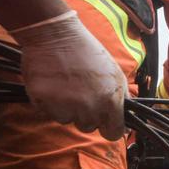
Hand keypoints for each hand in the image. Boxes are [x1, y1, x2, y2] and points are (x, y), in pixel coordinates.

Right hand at [10, 10, 125, 139]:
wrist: (55, 35)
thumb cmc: (88, 52)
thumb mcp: (115, 73)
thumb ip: (121, 98)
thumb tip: (126, 118)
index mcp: (110, 101)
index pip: (112, 133)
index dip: (109, 128)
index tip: (105, 122)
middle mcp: (88, 107)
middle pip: (88, 127)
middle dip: (86, 114)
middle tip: (81, 92)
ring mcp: (64, 105)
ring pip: (67, 120)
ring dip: (66, 108)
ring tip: (66, 86)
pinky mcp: (42, 101)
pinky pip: (47, 113)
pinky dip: (48, 103)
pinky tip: (52, 84)